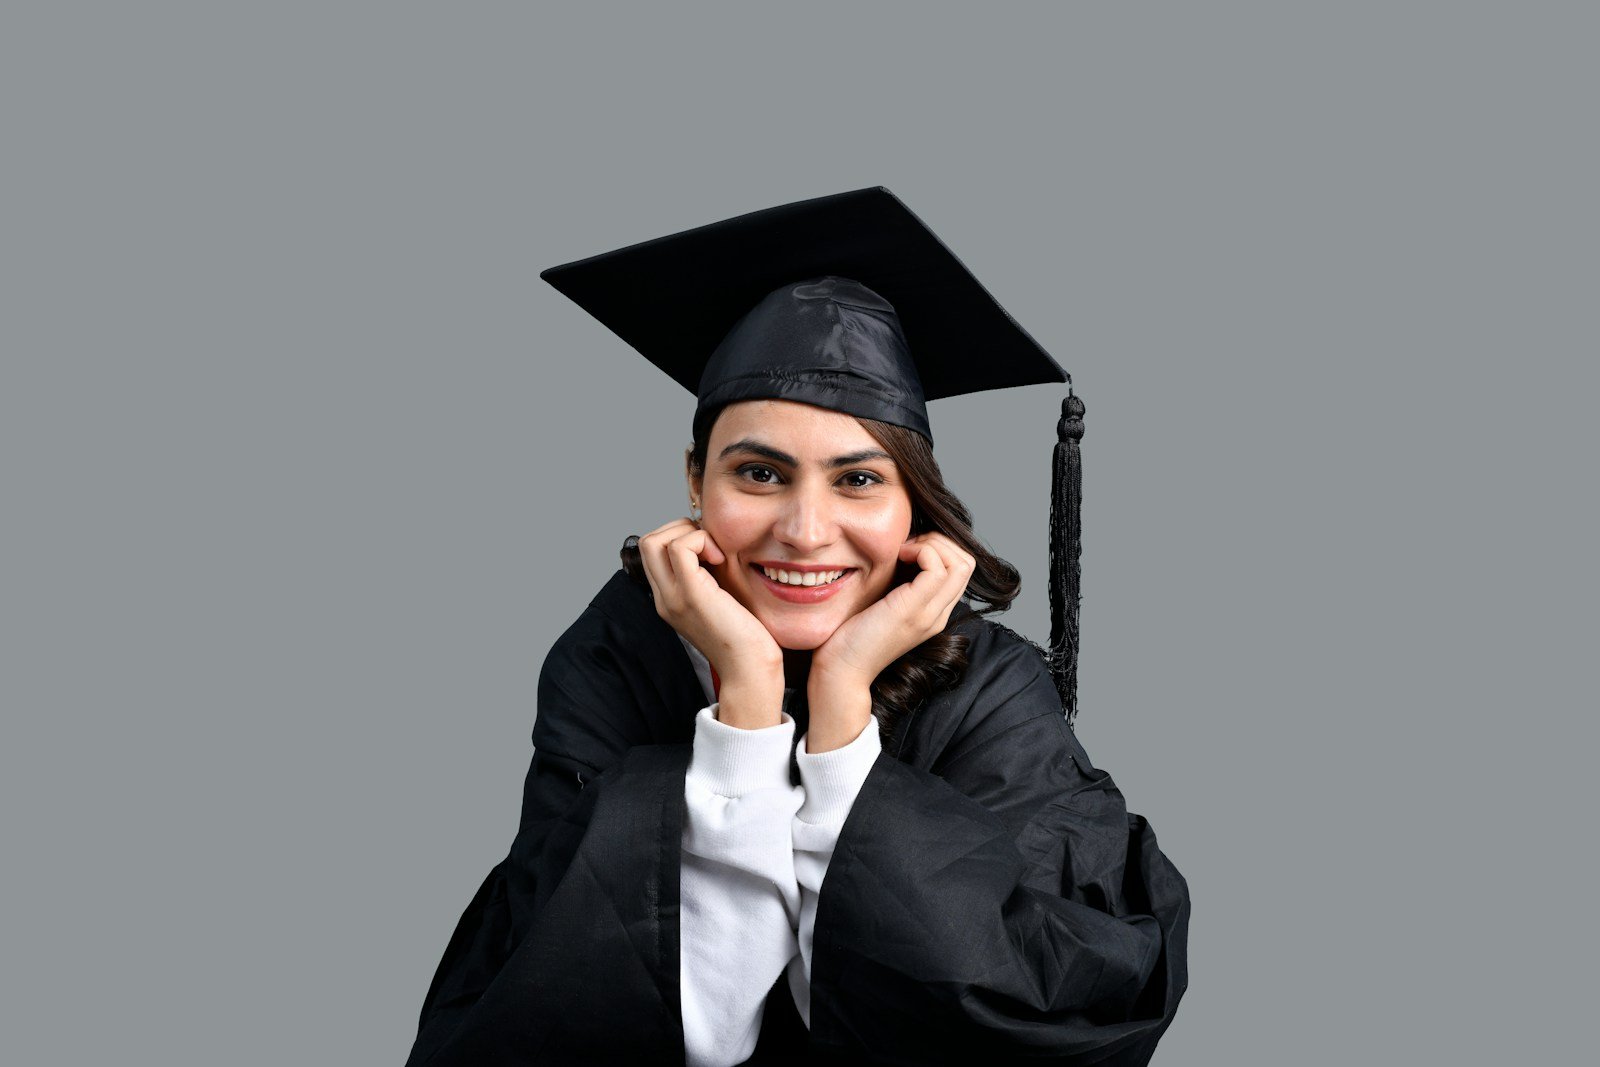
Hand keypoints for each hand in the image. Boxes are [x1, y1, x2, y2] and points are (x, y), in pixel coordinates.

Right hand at [636, 518, 783, 722]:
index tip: (710, 548)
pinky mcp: (691, 595)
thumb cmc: (746, 636)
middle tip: (711, 545)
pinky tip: (721, 559)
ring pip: (655, 540)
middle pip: (647, 542)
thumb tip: (714, 544)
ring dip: (689, 533)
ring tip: (715, 552)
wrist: (750, 669)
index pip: (653, 552)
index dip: (679, 536)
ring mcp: (673, 597)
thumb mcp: (721, 598)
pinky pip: (680, 547)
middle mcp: (664, 598)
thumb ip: (710, 575)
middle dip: (680, 528)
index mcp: (669, 599)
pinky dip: (701, 541)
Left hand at [811, 532, 974, 690]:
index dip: (939, 548)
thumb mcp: (883, 602)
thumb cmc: (852, 634)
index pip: (961, 570)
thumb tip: (902, 548)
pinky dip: (921, 550)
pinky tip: (898, 556)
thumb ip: (899, 582)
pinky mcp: (913, 610)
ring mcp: (929, 614)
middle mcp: (938, 615)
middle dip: (939, 541)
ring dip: (931, 544)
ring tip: (902, 550)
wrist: (842, 669)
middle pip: (967, 564)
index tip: (907, 548)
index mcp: (934, 613)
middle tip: (906, 546)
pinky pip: (937, 568)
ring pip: (960, 563)